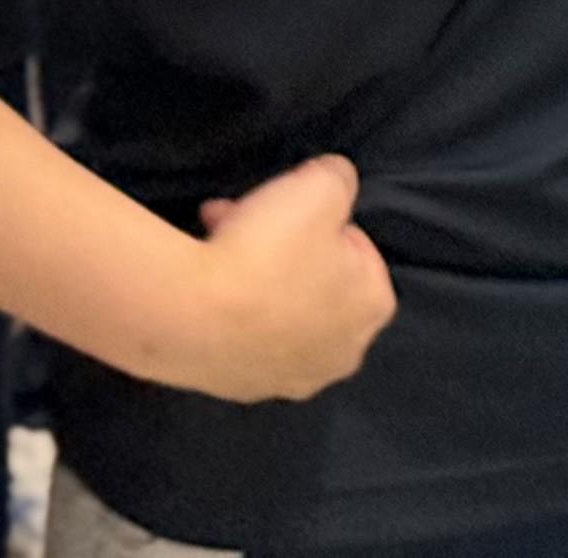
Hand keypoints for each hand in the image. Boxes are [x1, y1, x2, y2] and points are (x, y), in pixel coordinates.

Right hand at [172, 155, 397, 402]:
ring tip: (215, 236)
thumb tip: (335, 183)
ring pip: (278, 309)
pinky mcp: (245, 389)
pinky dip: (229, 309)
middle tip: (251, 219)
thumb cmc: (271, 250)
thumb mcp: (319, 186)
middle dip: (286, 247)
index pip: (361, 252)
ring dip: (254, 273)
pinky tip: (204, 283)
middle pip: (317, 283)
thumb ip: (339, 179)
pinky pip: (243, 336)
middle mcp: (342, 353)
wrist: (195, 317)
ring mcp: (292, 379)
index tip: (294, 210)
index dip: (326, 223)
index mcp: (372, 306)